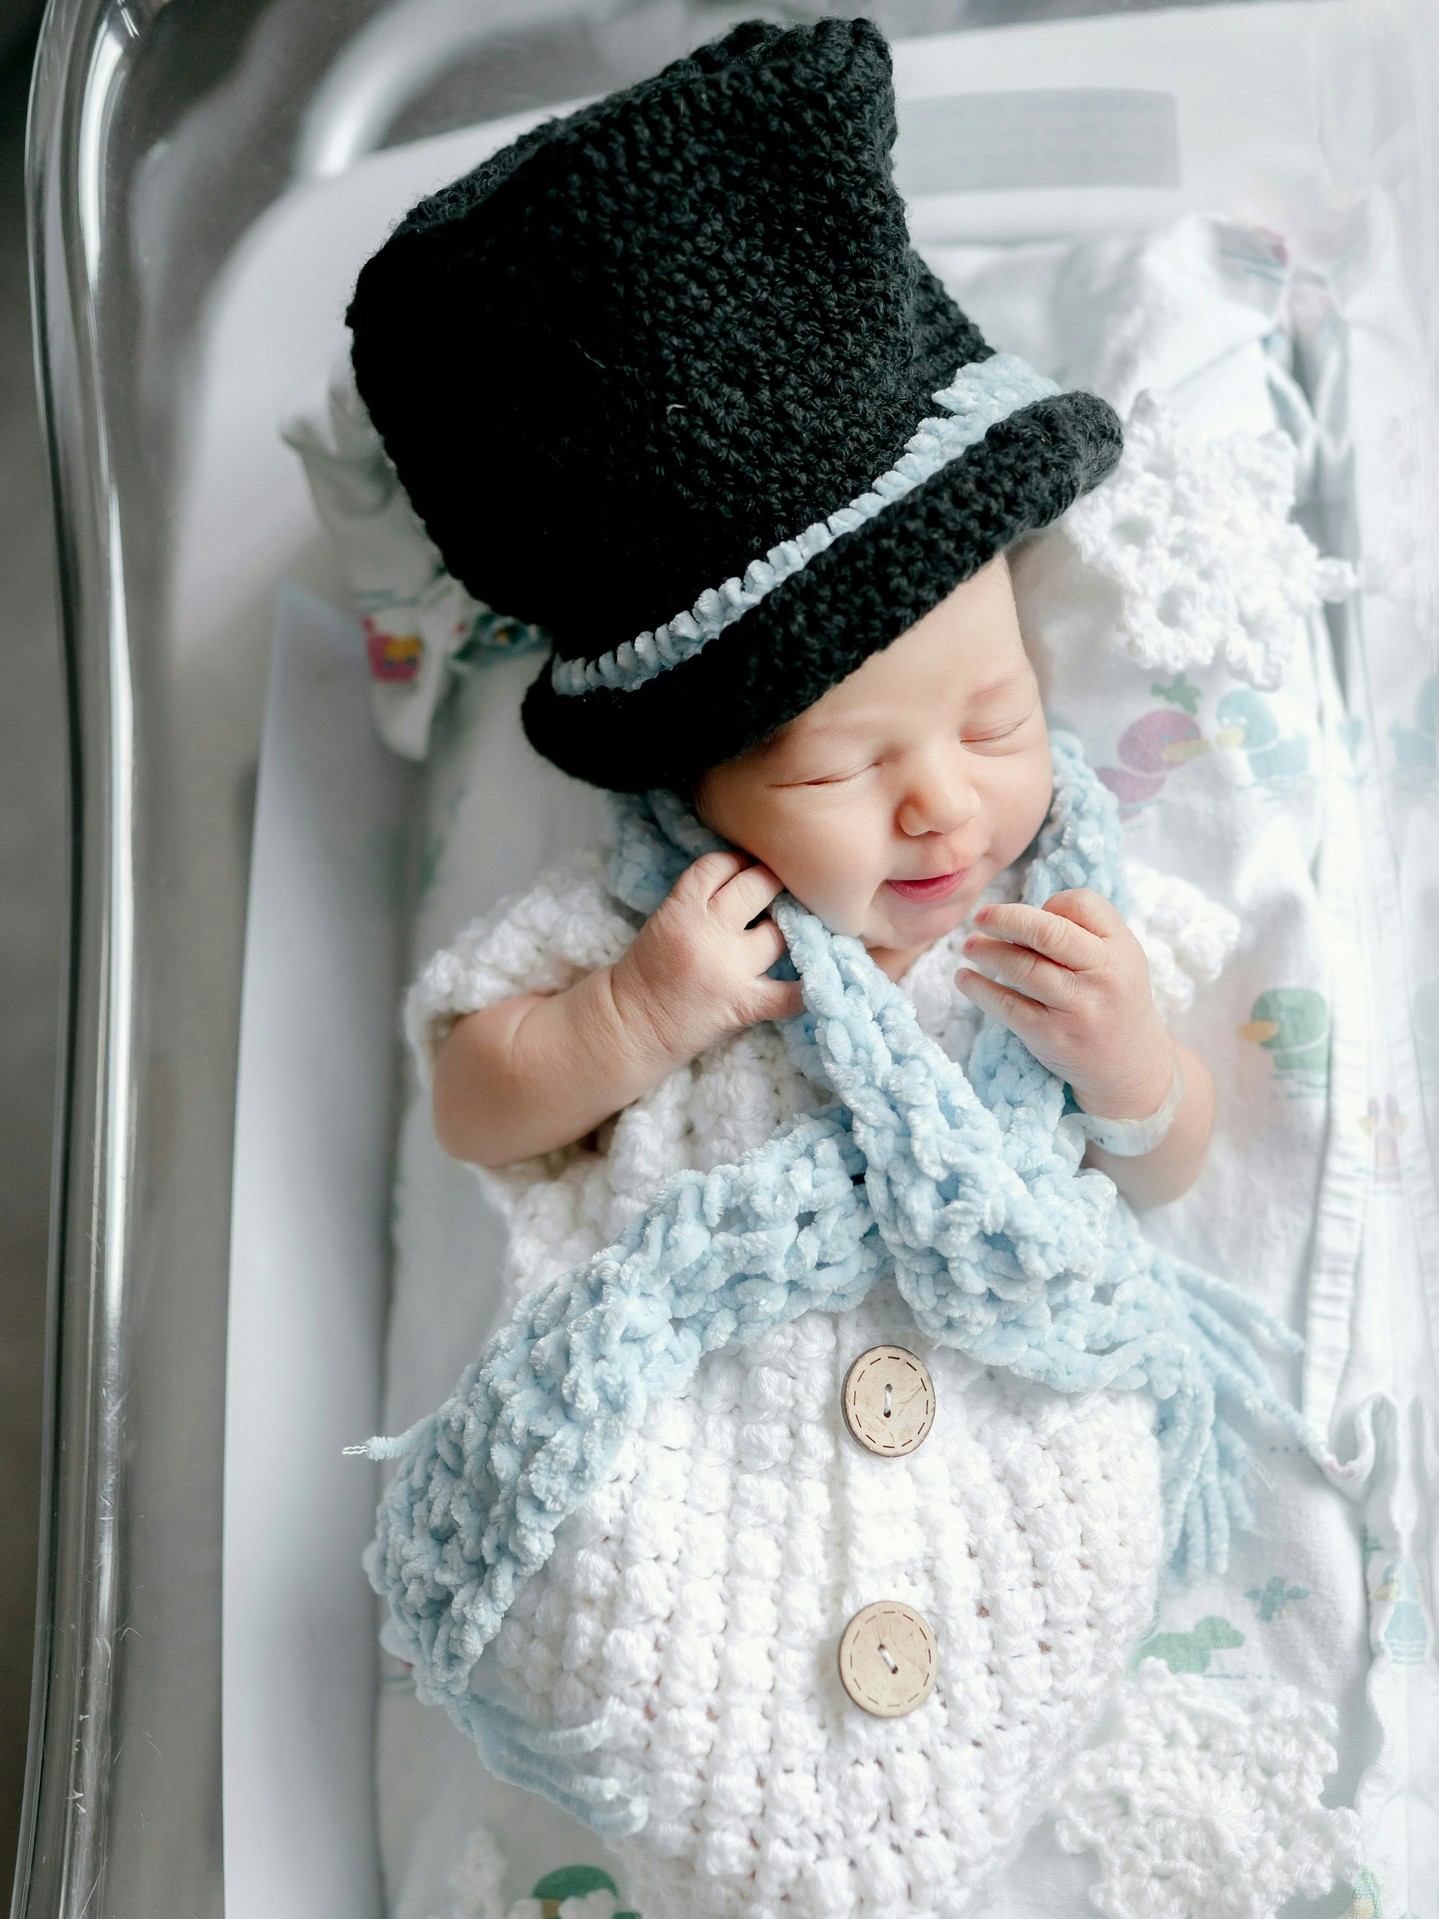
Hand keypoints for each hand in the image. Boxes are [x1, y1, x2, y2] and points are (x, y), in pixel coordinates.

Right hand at [611, 852, 805, 1067]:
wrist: (632, 1025)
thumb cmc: (648, 970)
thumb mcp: (665, 919)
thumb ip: (702, 898)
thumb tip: (752, 876)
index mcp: (681, 909)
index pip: (720, 865)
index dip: (739, 861)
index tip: (747, 867)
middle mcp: (707, 933)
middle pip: (757, 887)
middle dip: (770, 882)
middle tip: (777, 889)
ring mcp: (729, 969)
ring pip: (779, 933)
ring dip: (786, 929)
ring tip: (785, 928)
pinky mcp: (744, 1004)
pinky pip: (790, 994)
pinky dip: (808, 987)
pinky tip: (818, 976)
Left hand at [956, 888, 1174, 1119]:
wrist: (1130, 1064)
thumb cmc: (1113, 997)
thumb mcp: (1120, 956)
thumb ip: (1084, 928)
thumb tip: (1023, 917)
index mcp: (1119, 948)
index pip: (1082, 904)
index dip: (1049, 904)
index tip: (1031, 916)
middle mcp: (1102, 975)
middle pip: (1046, 933)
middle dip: (1005, 918)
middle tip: (980, 917)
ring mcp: (1076, 1008)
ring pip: (1022, 967)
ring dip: (986, 951)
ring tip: (970, 946)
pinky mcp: (1051, 1036)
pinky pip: (1008, 1006)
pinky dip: (979, 989)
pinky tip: (965, 978)